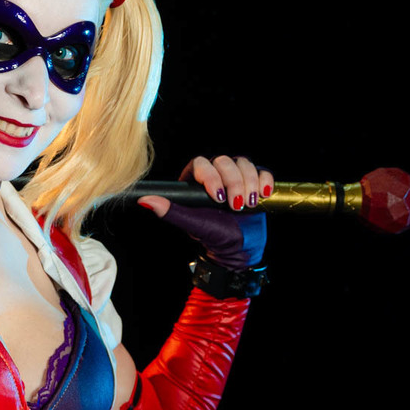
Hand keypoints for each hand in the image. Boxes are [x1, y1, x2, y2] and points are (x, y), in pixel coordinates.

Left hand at [138, 155, 271, 268]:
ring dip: (249, 183)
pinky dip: (264, 181)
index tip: (218, 197)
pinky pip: (262, 170)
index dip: (211, 176)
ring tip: (248, 205)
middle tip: (236, 206)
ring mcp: (236, 176)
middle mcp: (215, 174)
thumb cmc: (213, 236)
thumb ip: (171, 212)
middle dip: (233, 182)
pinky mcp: (255, 181)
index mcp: (196, 180)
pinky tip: (263, 195)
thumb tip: (145, 201)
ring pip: (243, 163)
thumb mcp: (192, 224)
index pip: (201, 164)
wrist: (238, 248)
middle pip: (225, 161)